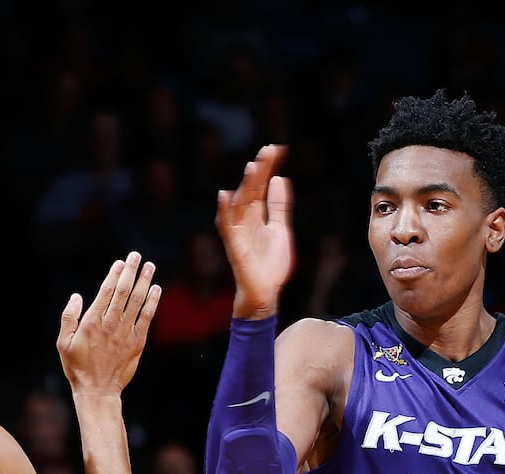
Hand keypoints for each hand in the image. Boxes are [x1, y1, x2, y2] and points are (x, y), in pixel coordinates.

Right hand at [55, 252, 160, 396]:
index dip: (114, 275)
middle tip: (136, 256)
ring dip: (144, 282)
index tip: (120, 262)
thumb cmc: (77, 367)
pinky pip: (146, 318)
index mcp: (91, 322)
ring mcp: (125, 333)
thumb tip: (76, 296)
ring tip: (150, 266)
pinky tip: (156, 290)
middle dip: (130, 272)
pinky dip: (152, 303)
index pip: (106, 292)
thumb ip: (69, 318)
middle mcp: (110, 324)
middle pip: (123, 292)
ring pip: (137, 302)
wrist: (98, 390)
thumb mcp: (63, 343)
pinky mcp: (137, 343)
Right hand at [216, 144, 294, 316]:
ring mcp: (238, 232)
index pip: (262, 185)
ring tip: (253, 166)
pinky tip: (224, 194)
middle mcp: (245, 220)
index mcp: (257, 215)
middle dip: (259, 171)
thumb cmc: (270, 265)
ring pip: (239, 204)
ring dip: (245, 185)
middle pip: (251, 190)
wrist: (265, 294)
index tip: (277, 149)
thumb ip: (279, 206)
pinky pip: (226, 226)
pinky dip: (224, 210)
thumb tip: (280, 178)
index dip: (268, 168)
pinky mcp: (234, 246)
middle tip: (268, 150)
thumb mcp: (281, 230)